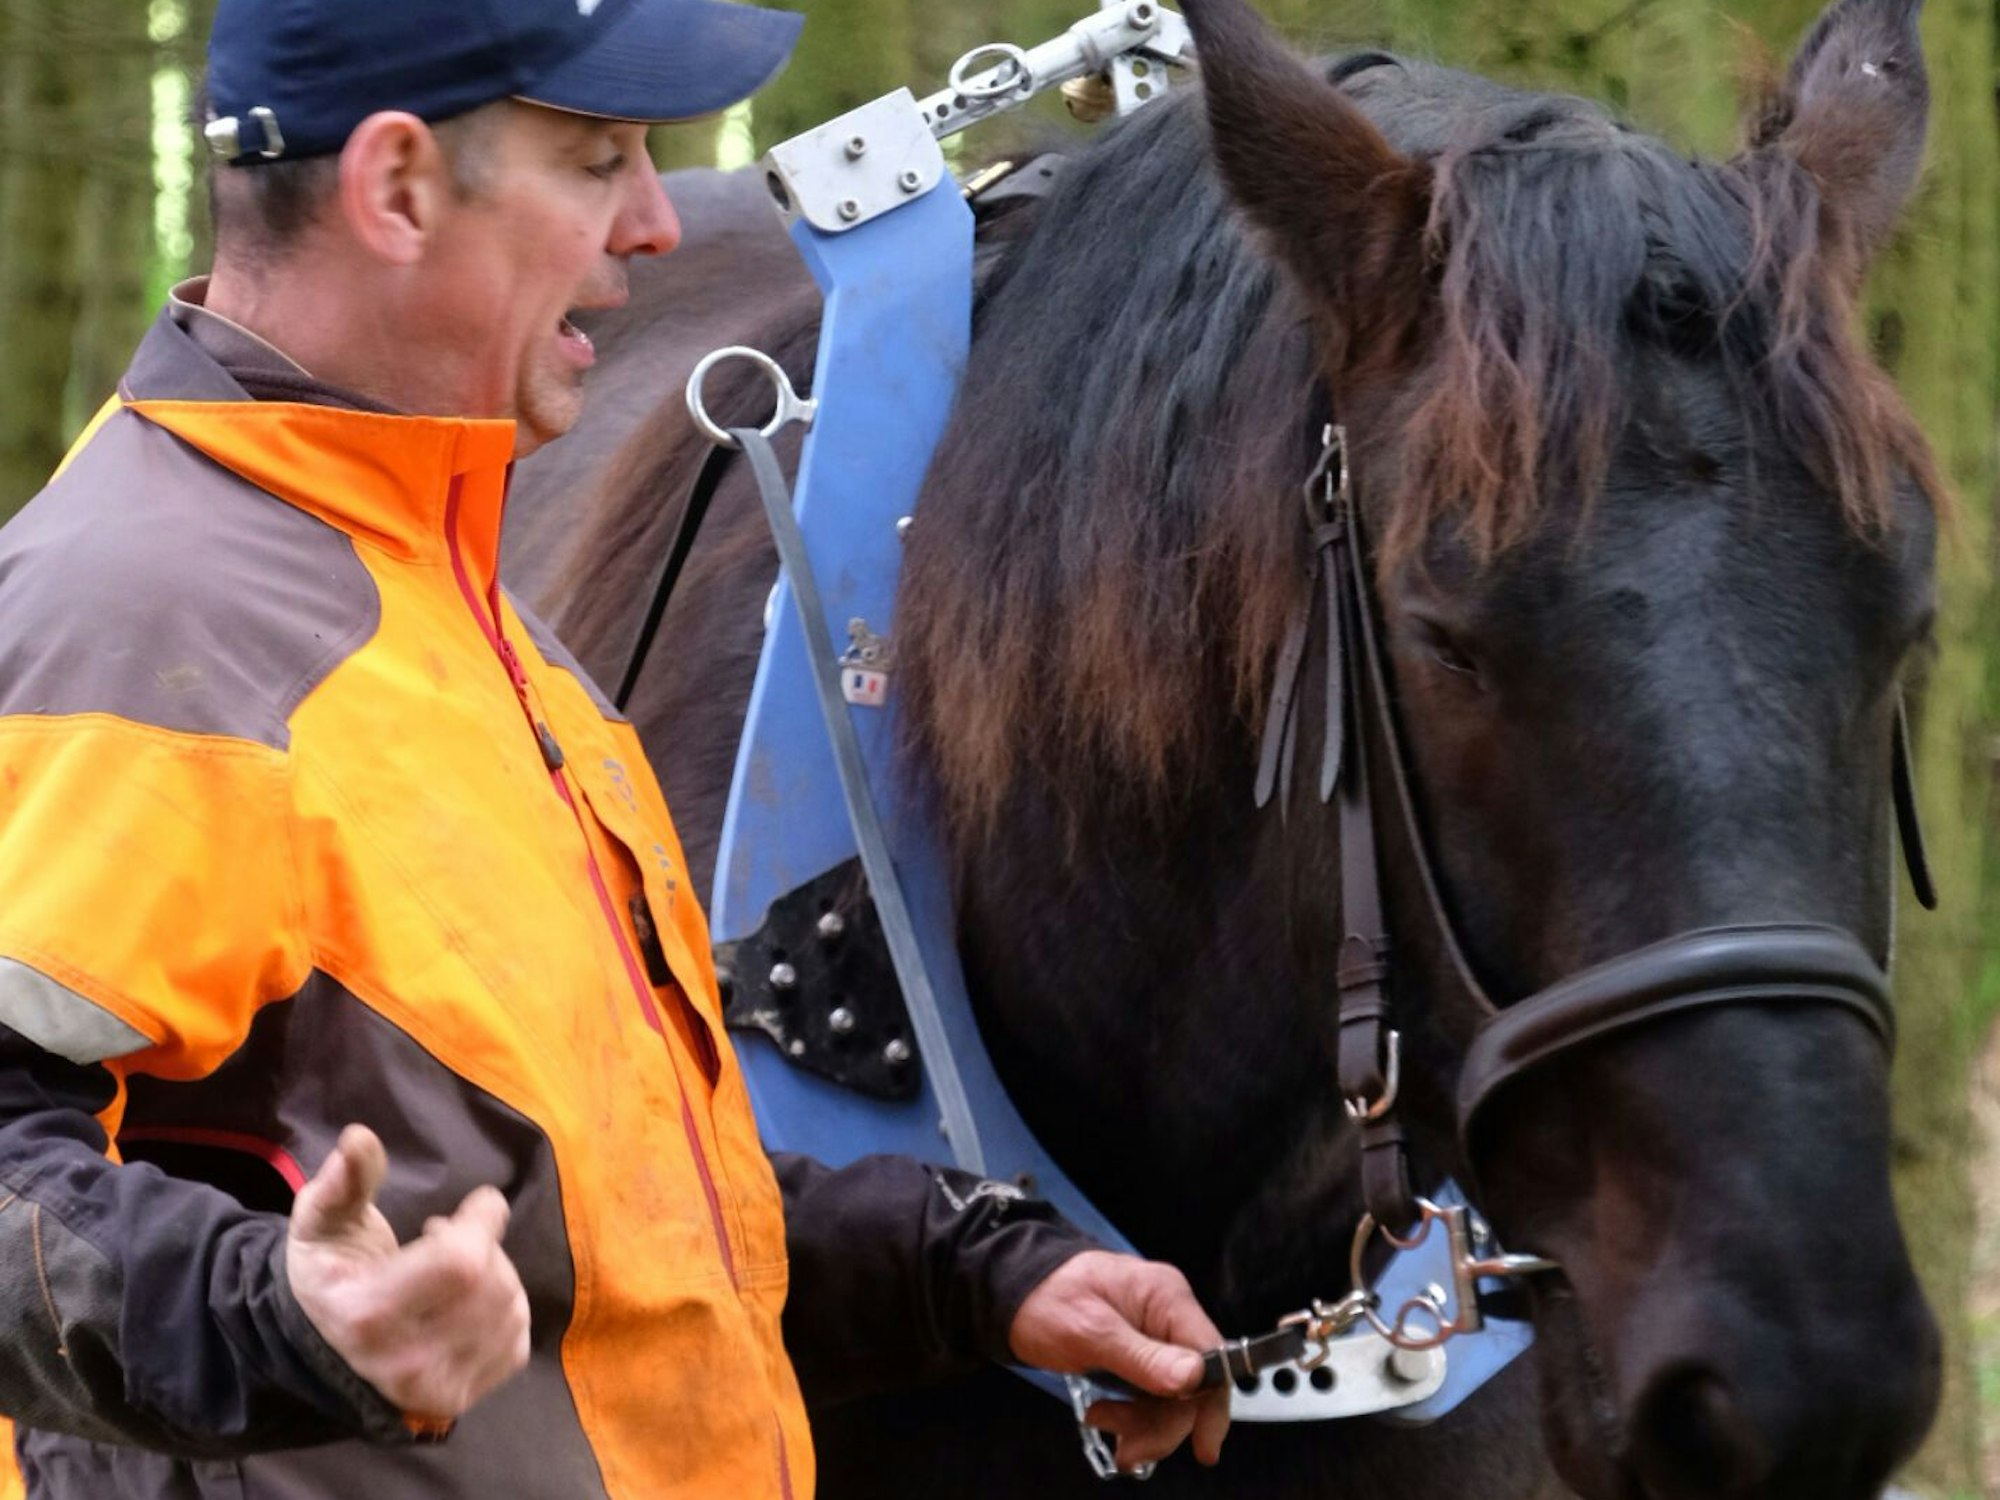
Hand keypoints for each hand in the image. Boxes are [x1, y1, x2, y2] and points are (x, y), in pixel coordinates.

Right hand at [286, 1124, 530, 1420]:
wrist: (322, 1347)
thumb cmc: (329, 1274)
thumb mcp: (321, 1224)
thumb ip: (342, 1183)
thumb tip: (359, 1138)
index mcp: (369, 1313)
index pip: (461, 1261)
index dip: (483, 1220)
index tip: (479, 1203)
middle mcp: (406, 1360)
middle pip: (492, 1282)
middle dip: (485, 1245)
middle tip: (453, 1238)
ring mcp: (437, 1386)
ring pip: (511, 1310)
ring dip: (497, 1275)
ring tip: (457, 1271)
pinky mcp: (462, 1396)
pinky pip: (518, 1340)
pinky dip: (506, 1311)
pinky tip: (471, 1303)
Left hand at [1009, 1250, 1230, 1471]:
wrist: (1012, 1292)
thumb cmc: (1045, 1298)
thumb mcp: (1089, 1330)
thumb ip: (1142, 1356)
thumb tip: (1194, 1378)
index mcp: (1164, 1297)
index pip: (1210, 1353)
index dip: (1210, 1401)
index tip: (1202, 1443)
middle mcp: (1167, 1315)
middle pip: (1192, 1384)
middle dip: (1164, 1425)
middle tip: (1131, 1452)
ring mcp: (1154, 1335)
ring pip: (1171, 1398)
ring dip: (1142, 1425)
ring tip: (1101, 1422)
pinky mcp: (1139, 1354)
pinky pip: (1151, 1395)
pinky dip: (1131, 1415)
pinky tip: (1103, 1415)